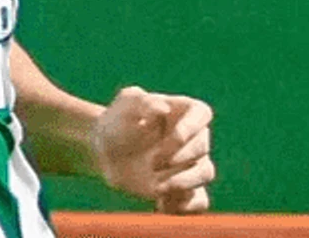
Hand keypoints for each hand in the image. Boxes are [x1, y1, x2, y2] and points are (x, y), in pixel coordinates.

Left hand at [93, 86, 214, 213]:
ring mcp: (190, 164)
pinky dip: (186, 206)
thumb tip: (163, 107)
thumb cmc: (116, 121)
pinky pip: (199, 201)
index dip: (192, 127)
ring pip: (205, 172)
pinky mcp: (184, 188)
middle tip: (152, 163)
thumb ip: (143, 102)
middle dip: (180, 157)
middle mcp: (191, 137)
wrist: (104, 151)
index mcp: (181, 110)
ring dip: (184, 182)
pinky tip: (162, 206)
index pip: (201, 113)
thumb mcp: (125, 105)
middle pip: (202, 147)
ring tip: (157, 188)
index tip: (175, 137)